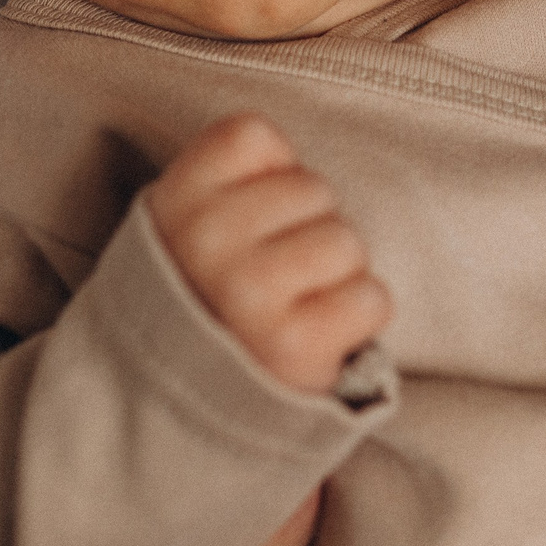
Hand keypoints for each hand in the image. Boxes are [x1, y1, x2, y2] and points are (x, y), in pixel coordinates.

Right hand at [145, 113, 392, 394]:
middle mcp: (205, 240)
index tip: (252, 218)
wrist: (184, 410)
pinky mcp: (293, 343)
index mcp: (174, 202)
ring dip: (338, 276)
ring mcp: (248, 293)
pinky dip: (359, 318)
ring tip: (298, 306)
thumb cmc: (205, 301)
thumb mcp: (184, 228)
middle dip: (310, 228)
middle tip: (276, 277)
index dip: (272, 173)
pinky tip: (318, 334)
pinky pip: (371, 299)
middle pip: (314, 188)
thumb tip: (292, 155)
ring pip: (346, 241)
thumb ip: (226, 179)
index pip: (253, 135)